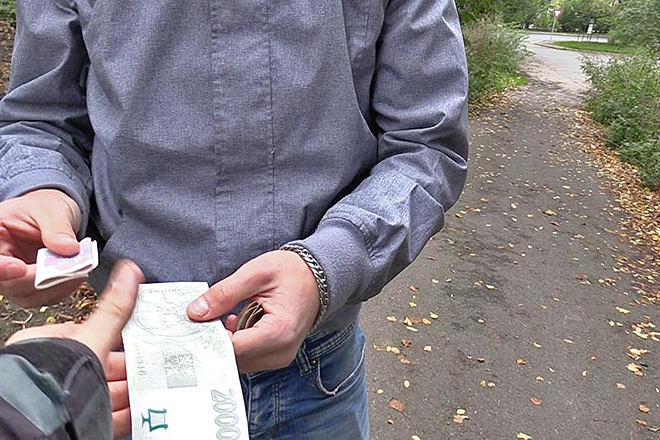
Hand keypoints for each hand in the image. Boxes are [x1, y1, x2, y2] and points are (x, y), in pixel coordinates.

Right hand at [0, 189, 83, 306]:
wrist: (55, 214)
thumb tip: (68, 248)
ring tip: (77, 272)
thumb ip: (57, 228)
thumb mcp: (52, 209)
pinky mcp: (32, 285)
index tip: (19, 268)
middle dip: (37, 280)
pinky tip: (76, 276)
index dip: (1, 268)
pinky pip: (43, 296)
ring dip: (54, 288)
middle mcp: (1, 259)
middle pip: (8, 283)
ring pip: (26, 295)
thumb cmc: (46, 206)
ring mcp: (14, 276)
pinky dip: (61, 289)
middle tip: (65, 271)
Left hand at [6, 260, 142, 438]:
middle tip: (158, 363)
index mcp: (48, 347)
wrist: (43, 427)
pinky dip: (130, 412)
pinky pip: (109, 415)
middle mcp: (55, 375)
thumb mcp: (90, 338)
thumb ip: (114, 310)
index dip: (120, 336)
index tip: (144, 337)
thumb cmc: (52, 380)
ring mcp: (67, 401)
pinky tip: (146, 408)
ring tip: (158, 385)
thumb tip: (130, 272)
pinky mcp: (80, 422)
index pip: (91, 335)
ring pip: (108, 392)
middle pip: (102, 366)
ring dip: (134, 390)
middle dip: (132, 367)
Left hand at [187, 250, 319, 371]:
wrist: (317, 276)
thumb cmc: (291, 272)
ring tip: (232, 312)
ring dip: (228, 340)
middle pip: (234, 358)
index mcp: (279, 332)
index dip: (210, 336)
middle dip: (217, 338)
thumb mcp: (255, 273)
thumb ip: (224, 293)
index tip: (195, 322)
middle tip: (208, 314)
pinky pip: (248, 357)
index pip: (232, 348)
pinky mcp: (277, 356)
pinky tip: (240, 320)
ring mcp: (280, 357)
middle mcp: (281, 352)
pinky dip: (238, 341)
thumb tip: (195, 312)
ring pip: (239, 360)